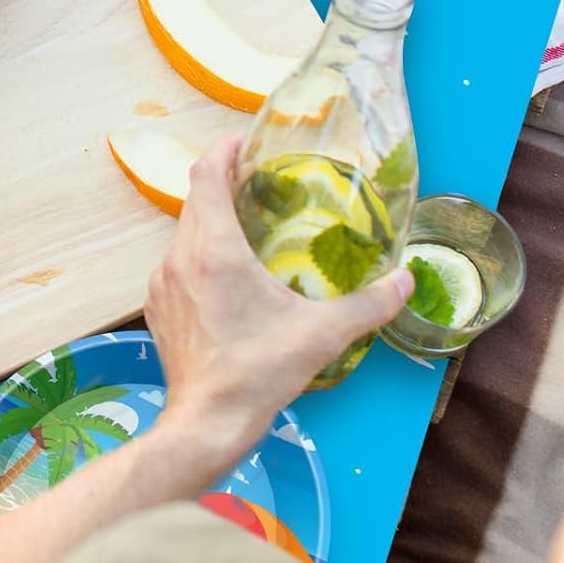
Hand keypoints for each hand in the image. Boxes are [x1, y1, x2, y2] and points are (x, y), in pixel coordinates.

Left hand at [146, 135, 412, 458]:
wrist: (206, 421)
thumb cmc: (259, 373)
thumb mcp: (321, 335)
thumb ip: (368, 305)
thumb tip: (405, 281)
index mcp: (213, 249)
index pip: (206, 175)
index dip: (223, 150)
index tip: (243, 140)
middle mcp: (179, 255)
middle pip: (196, 199)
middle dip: (223, 182)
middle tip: (257, 180)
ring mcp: (163, 281)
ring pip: (184, 232)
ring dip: (211, 220)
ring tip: (247, 225)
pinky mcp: (158, 305)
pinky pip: (177, 263)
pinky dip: (199, 254)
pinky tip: (226, 274)